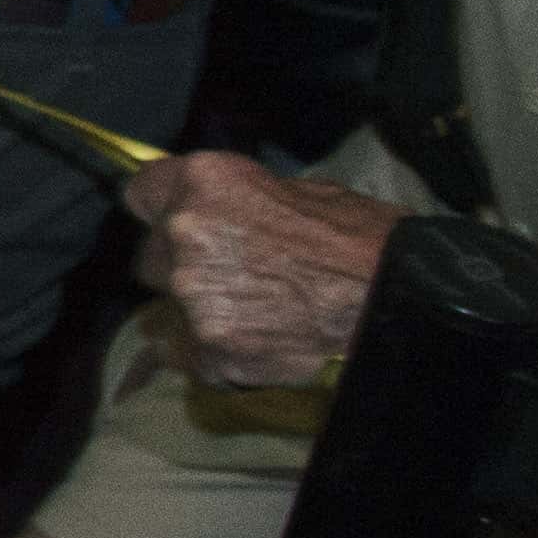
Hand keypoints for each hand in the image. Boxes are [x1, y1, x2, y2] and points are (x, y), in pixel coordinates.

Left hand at [120, 151, 408, 387]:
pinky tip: (245, 348)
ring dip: (194, 312)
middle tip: (224, 278)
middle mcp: (183, 233)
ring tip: (245, 318)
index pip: (141, 193)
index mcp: (203, 182)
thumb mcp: (302, 193)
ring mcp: (191, 295)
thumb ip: (243, 203)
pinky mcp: (208, 349)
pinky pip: (183, 355)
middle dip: (179, 266)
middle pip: (151, 255)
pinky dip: (208, 354)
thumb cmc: (361, 239)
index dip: (160, 211)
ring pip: (165, 308)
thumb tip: (226, 213)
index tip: (174, 224)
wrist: (396, 300)